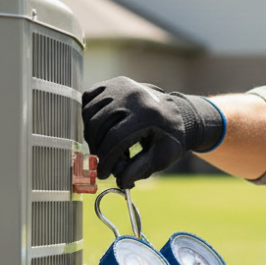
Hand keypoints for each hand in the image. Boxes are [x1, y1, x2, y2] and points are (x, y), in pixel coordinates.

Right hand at [82, 76, 224, 187]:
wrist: (177, 112)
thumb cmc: (169, 137)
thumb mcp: (163, 155)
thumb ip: (141, 169)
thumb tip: (120, 182)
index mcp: (148, 114)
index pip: (116, 139)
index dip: (106, 159)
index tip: (102, 173)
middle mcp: (133, 96)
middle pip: (99, 126)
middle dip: (97, 149)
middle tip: (102, 162)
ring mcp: (121, 86)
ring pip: (90, 114)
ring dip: (92, 135)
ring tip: (104, 147)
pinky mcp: (113, 82)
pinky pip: (88, 100)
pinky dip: (89, 116)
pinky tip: (100, 129)